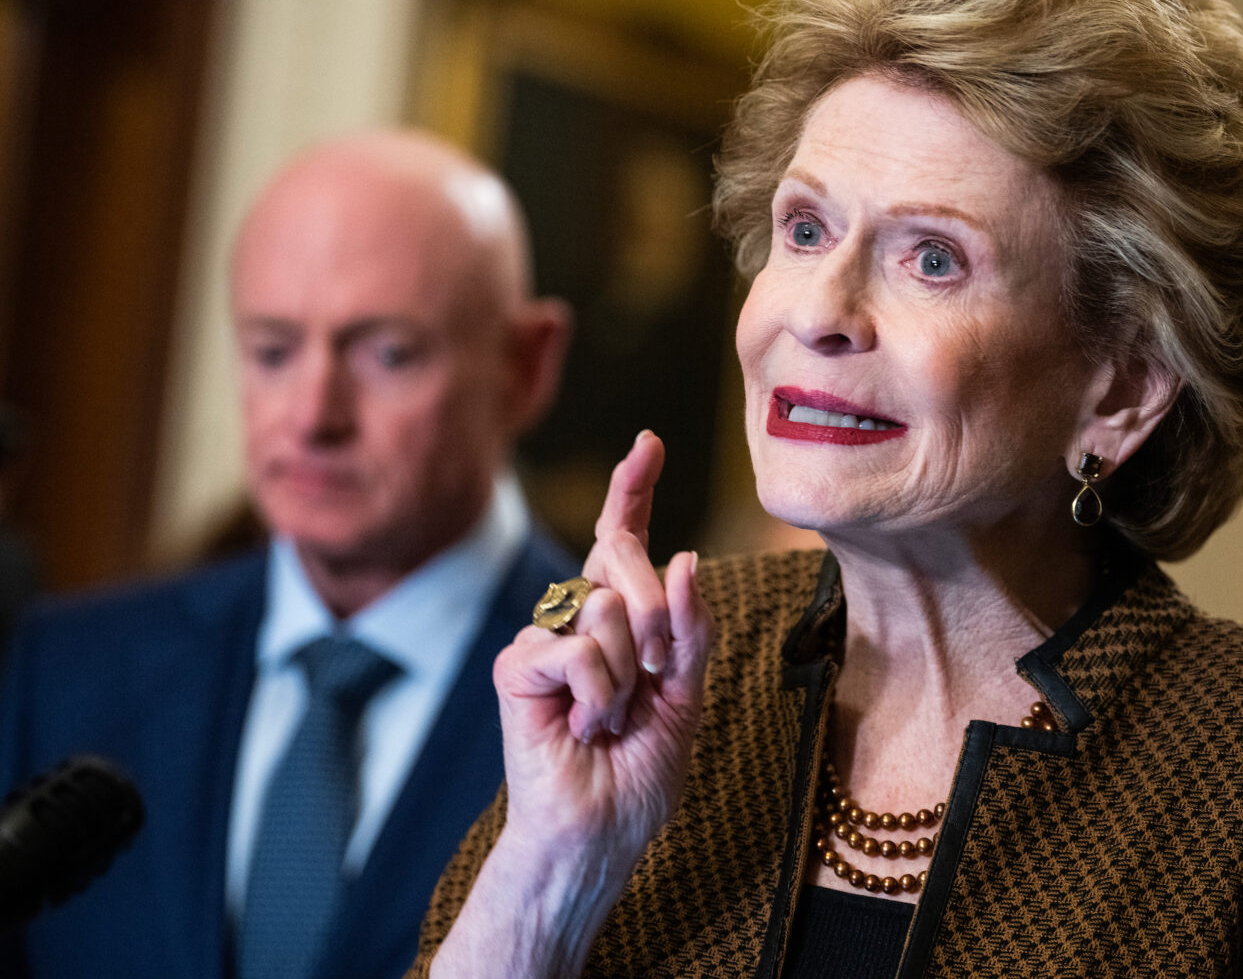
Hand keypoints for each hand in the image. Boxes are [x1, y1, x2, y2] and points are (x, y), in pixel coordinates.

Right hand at [492, 428, 714, 883]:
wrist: (601, 832)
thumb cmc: (640, 770)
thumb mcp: (688, 694)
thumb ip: (691, 628)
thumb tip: (686, 557)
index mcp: (621, 617)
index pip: (623, 538)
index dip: (633, 488)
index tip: (648, 442)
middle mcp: (578, 616)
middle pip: (622, 557)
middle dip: (659, 617)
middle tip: (654, 682)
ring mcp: (544, 636)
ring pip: (606, 607)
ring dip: (629, 674)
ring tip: (612, 719)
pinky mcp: (518, 665)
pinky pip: (578, 648)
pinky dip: (600, 695)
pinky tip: (585, 729)